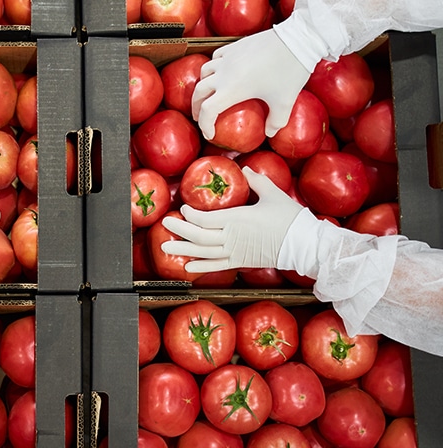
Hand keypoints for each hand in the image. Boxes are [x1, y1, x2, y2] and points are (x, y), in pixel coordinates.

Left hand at [161, 167, 303, 272]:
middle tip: (164, 224)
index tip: (183, 208)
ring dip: (183, 249)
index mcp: (237, 219)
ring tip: (165, 247)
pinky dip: (201, 266)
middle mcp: (231, 237)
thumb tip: (244, 169)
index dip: (191, 215)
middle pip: (198, 236)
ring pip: (203, 252)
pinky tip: (187, 266)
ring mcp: (235, 252)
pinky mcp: (240, 262)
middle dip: (179, 229)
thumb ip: (255, 181)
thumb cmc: (290, 218)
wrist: (304, 245)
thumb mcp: (272, 194)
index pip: (205, 218)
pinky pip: (216, 266)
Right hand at [192, 28, 310, 140]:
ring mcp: (227, 58)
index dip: (205, 126)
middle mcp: (223, 74)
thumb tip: (269, 132)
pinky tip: (221, 71)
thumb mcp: (285, 102)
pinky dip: (213, 67)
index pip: (207, 111)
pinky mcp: (234, 46)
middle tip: (201, 116)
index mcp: (231, 90)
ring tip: (208, 93)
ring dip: (202, 86)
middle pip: (199, 92)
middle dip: (197, 107)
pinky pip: (215, 57)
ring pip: (204, 73)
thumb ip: (276, 122)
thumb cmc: (289, 72)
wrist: (296, 40)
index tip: (210, 134)